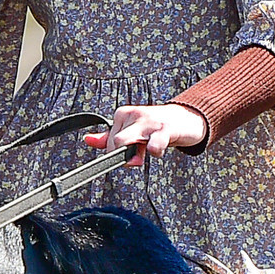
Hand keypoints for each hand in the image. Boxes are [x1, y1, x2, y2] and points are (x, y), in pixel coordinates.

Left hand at [89, 102, 206, 164]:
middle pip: (115, 142)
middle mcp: (133, 115)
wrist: (186, 117)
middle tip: (136, 158)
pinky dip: (155, 152)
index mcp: (122, 114)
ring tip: (148, 152)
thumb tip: (88, 140)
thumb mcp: (131, 129)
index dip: (118, 154)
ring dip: (135, 156)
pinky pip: (154, 145)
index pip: (109, 141)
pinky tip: (159, 149)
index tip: (131, 154)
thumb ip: (109, 137)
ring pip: (126, 142)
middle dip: (122, 157)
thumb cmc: (156, 125)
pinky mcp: (165, 129)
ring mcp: (149, 122)